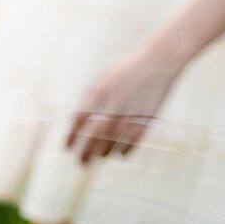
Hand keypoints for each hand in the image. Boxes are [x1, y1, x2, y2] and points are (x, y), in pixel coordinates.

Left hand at [65, 45, 180, 163]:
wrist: (158, 61)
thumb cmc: (126, 69)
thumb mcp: (104, 78)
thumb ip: (92, 97)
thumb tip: (80, 120)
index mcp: (98, 89)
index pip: (79, 118)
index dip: (72, 135)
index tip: (66, 147)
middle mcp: (113, 102)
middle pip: (95, 134)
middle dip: (85, 150)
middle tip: (80, 162)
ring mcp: (131, 110)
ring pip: (114, 139)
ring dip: (104, 151)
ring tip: (99, 156)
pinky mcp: (147, 117)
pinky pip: (134, 139)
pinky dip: (125, 149)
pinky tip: (120, 154)